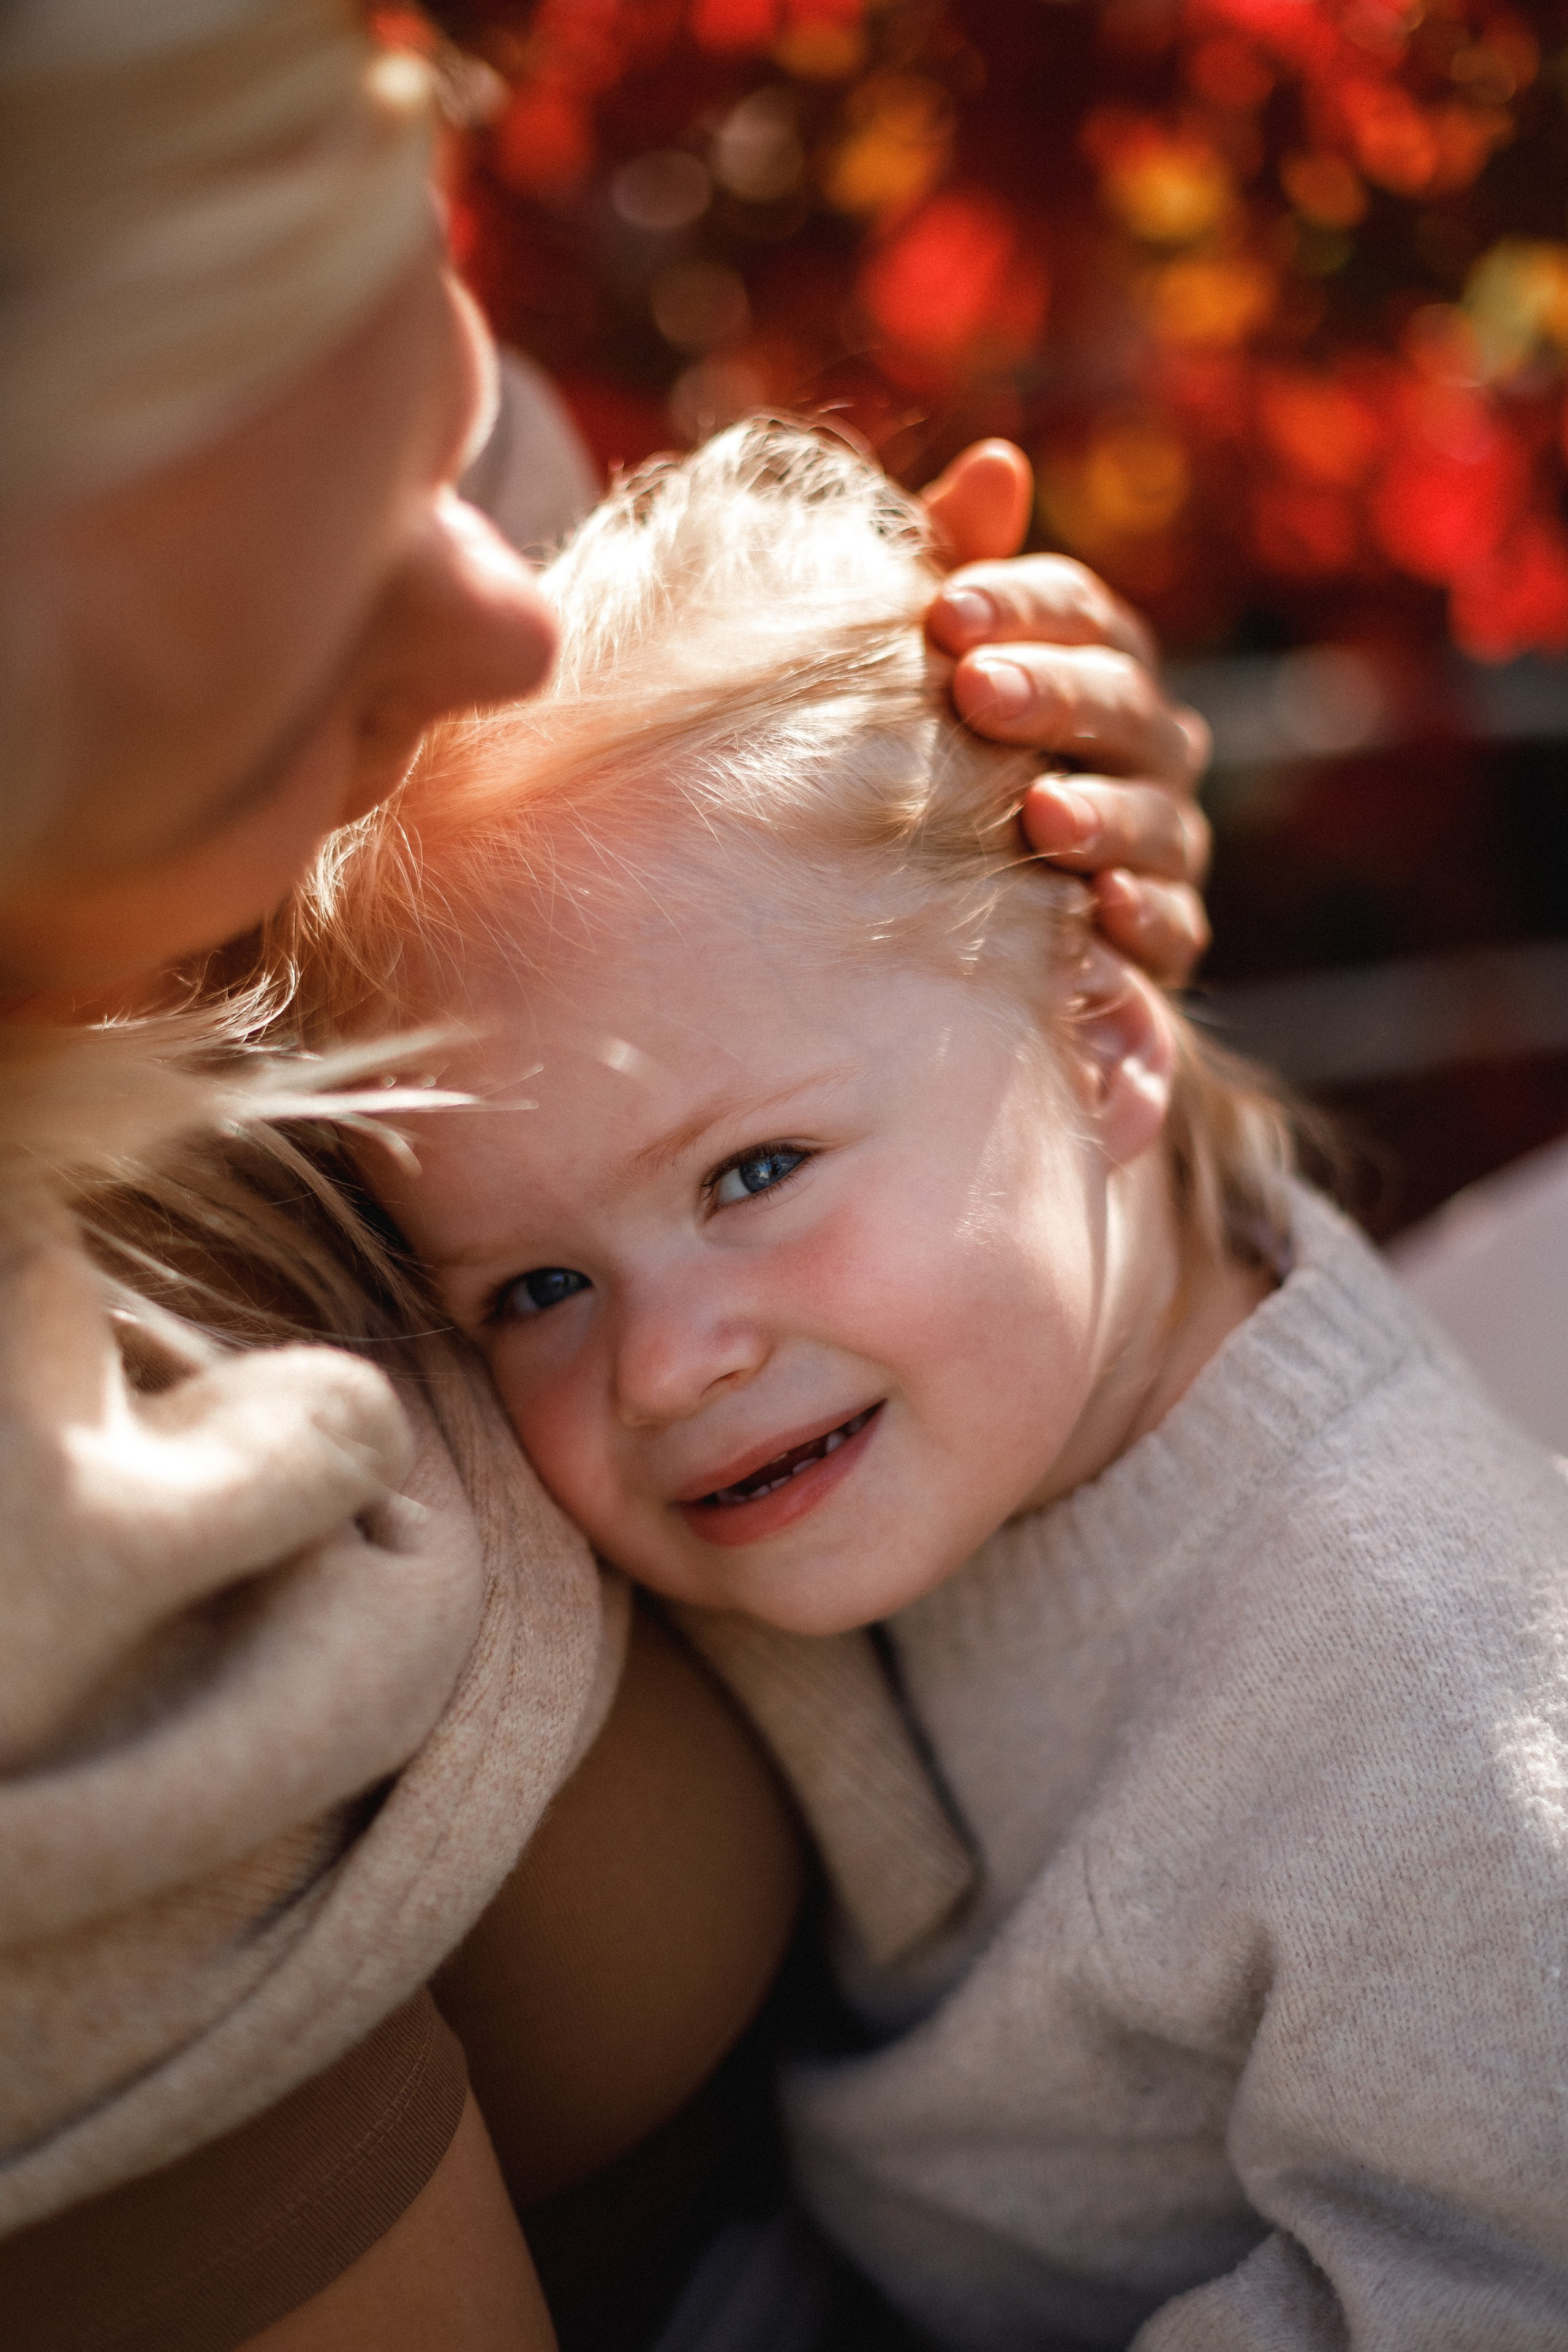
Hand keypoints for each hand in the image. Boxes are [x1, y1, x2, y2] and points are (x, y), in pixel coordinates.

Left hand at [920, 442, 1211, 985]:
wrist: (915, 926)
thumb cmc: (922, 757)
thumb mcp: (924, 665)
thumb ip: (954, 567)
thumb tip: (998, 461)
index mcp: (1096, 665)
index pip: (1083, 613)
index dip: (1021, 604)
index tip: (944, 612)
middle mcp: (1147, 751)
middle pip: (1123, 706)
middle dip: (1054, 696)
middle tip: (975, 693)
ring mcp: (1162, 848)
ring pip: (1155, 820)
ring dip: (1102, 814)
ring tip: (1039, 814)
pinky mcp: (1161, 944)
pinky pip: (1170, 932)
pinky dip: (1140, 920)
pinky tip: (1098, 907)